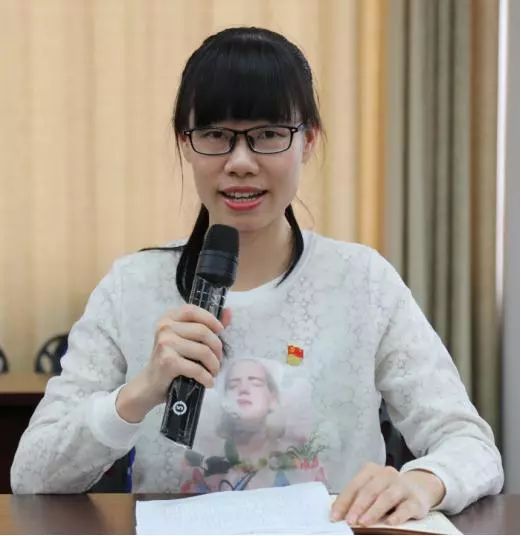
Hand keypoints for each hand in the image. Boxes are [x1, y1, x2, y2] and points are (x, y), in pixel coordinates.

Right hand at [116, 304, 231, 422]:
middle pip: (203, 331)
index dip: (211, 319)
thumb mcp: (186, 338)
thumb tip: (229, 312)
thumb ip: (207, 325)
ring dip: (214, 365)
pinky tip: (208, 382)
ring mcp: (165, 344)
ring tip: (213, 371)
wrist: (150, 384)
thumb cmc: (171, 359)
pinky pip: (197, 368)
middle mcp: (165, 328)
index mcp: (168, 318)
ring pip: (203, 351)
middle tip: (218, 360)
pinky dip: (207, 377)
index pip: (193, 311)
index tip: (220, 331)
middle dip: (217, 348)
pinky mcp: (168, 362)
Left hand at [331, 463, 445, 525]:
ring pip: (386, 497)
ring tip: (363, 522)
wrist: (419, 488)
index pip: (355, 486)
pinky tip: (389, 523)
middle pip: (369, 490)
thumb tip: (339, 513)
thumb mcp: (372, 490)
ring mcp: (402, 486)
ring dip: (373, 511)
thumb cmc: (387, 491)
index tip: (335, 516)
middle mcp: (386, 474)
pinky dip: (397, 515)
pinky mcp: (415, 500)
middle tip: (349, 521)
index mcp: (371, 470)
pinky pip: (406, 508)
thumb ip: (358, 499)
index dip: (344, 501)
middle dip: (357, 506)